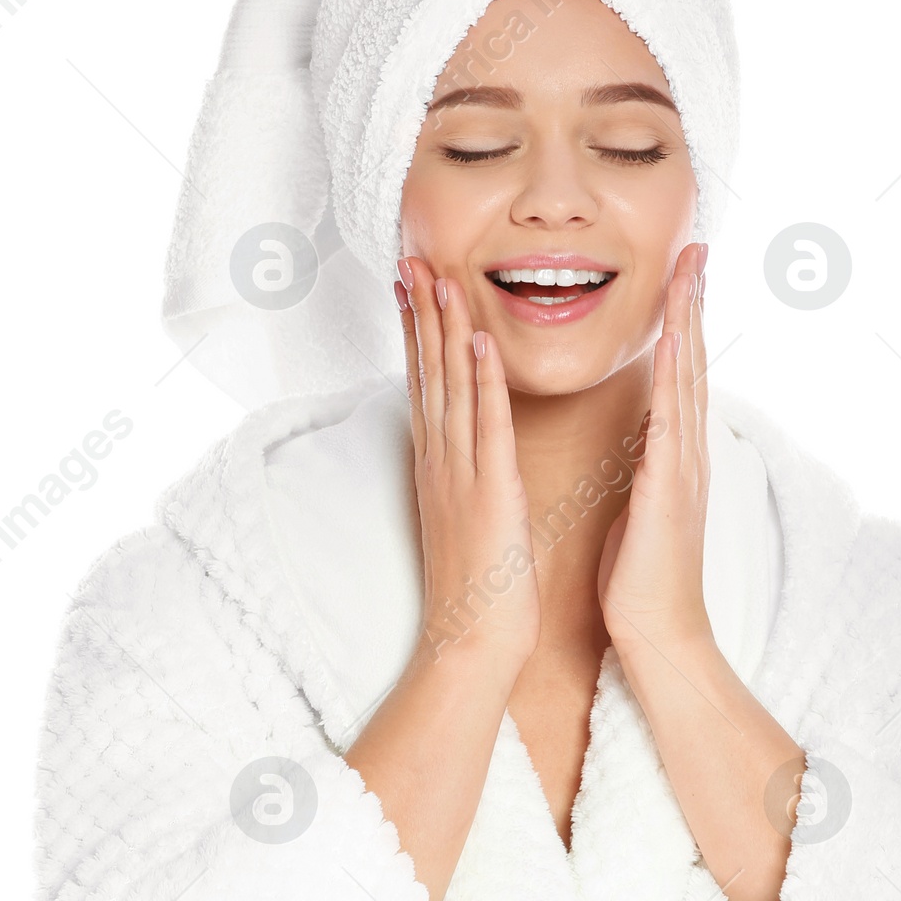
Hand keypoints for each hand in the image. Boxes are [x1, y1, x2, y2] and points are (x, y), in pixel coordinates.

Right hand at [397, 258, 539, 678]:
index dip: (415, 331)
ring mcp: (460, 474)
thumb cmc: (476, 590)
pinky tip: (479, 341)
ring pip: (450, 386)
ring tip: (438, 276)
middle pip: (427, 373)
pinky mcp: (490, 491)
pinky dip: (483, 381)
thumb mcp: (464, 519)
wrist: (472, 642)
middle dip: (419, 312)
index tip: (410, 285)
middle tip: (410, 258)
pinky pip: (486, 426)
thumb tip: (460, 451)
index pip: (423, 385)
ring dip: (444, 328)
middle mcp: (439, 462)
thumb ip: (461, 478)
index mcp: (436, 467)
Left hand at [598, 242, 712, 661]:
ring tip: (692, 270)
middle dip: (694, 303)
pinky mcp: (669, 488)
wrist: (657, 634)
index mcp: (674, 455)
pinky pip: (673, 420)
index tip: (679, 274)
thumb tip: (643, 441)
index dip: (681, 321)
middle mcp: (687, 451)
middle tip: (697, 248)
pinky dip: (677, 377)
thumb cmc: (640, 578)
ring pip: (690, 378)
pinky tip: (677, 341)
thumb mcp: (638, 507)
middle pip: (694, 361)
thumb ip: (645, 468)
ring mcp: (684, 467)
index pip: (680, 374)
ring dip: (691, 321)